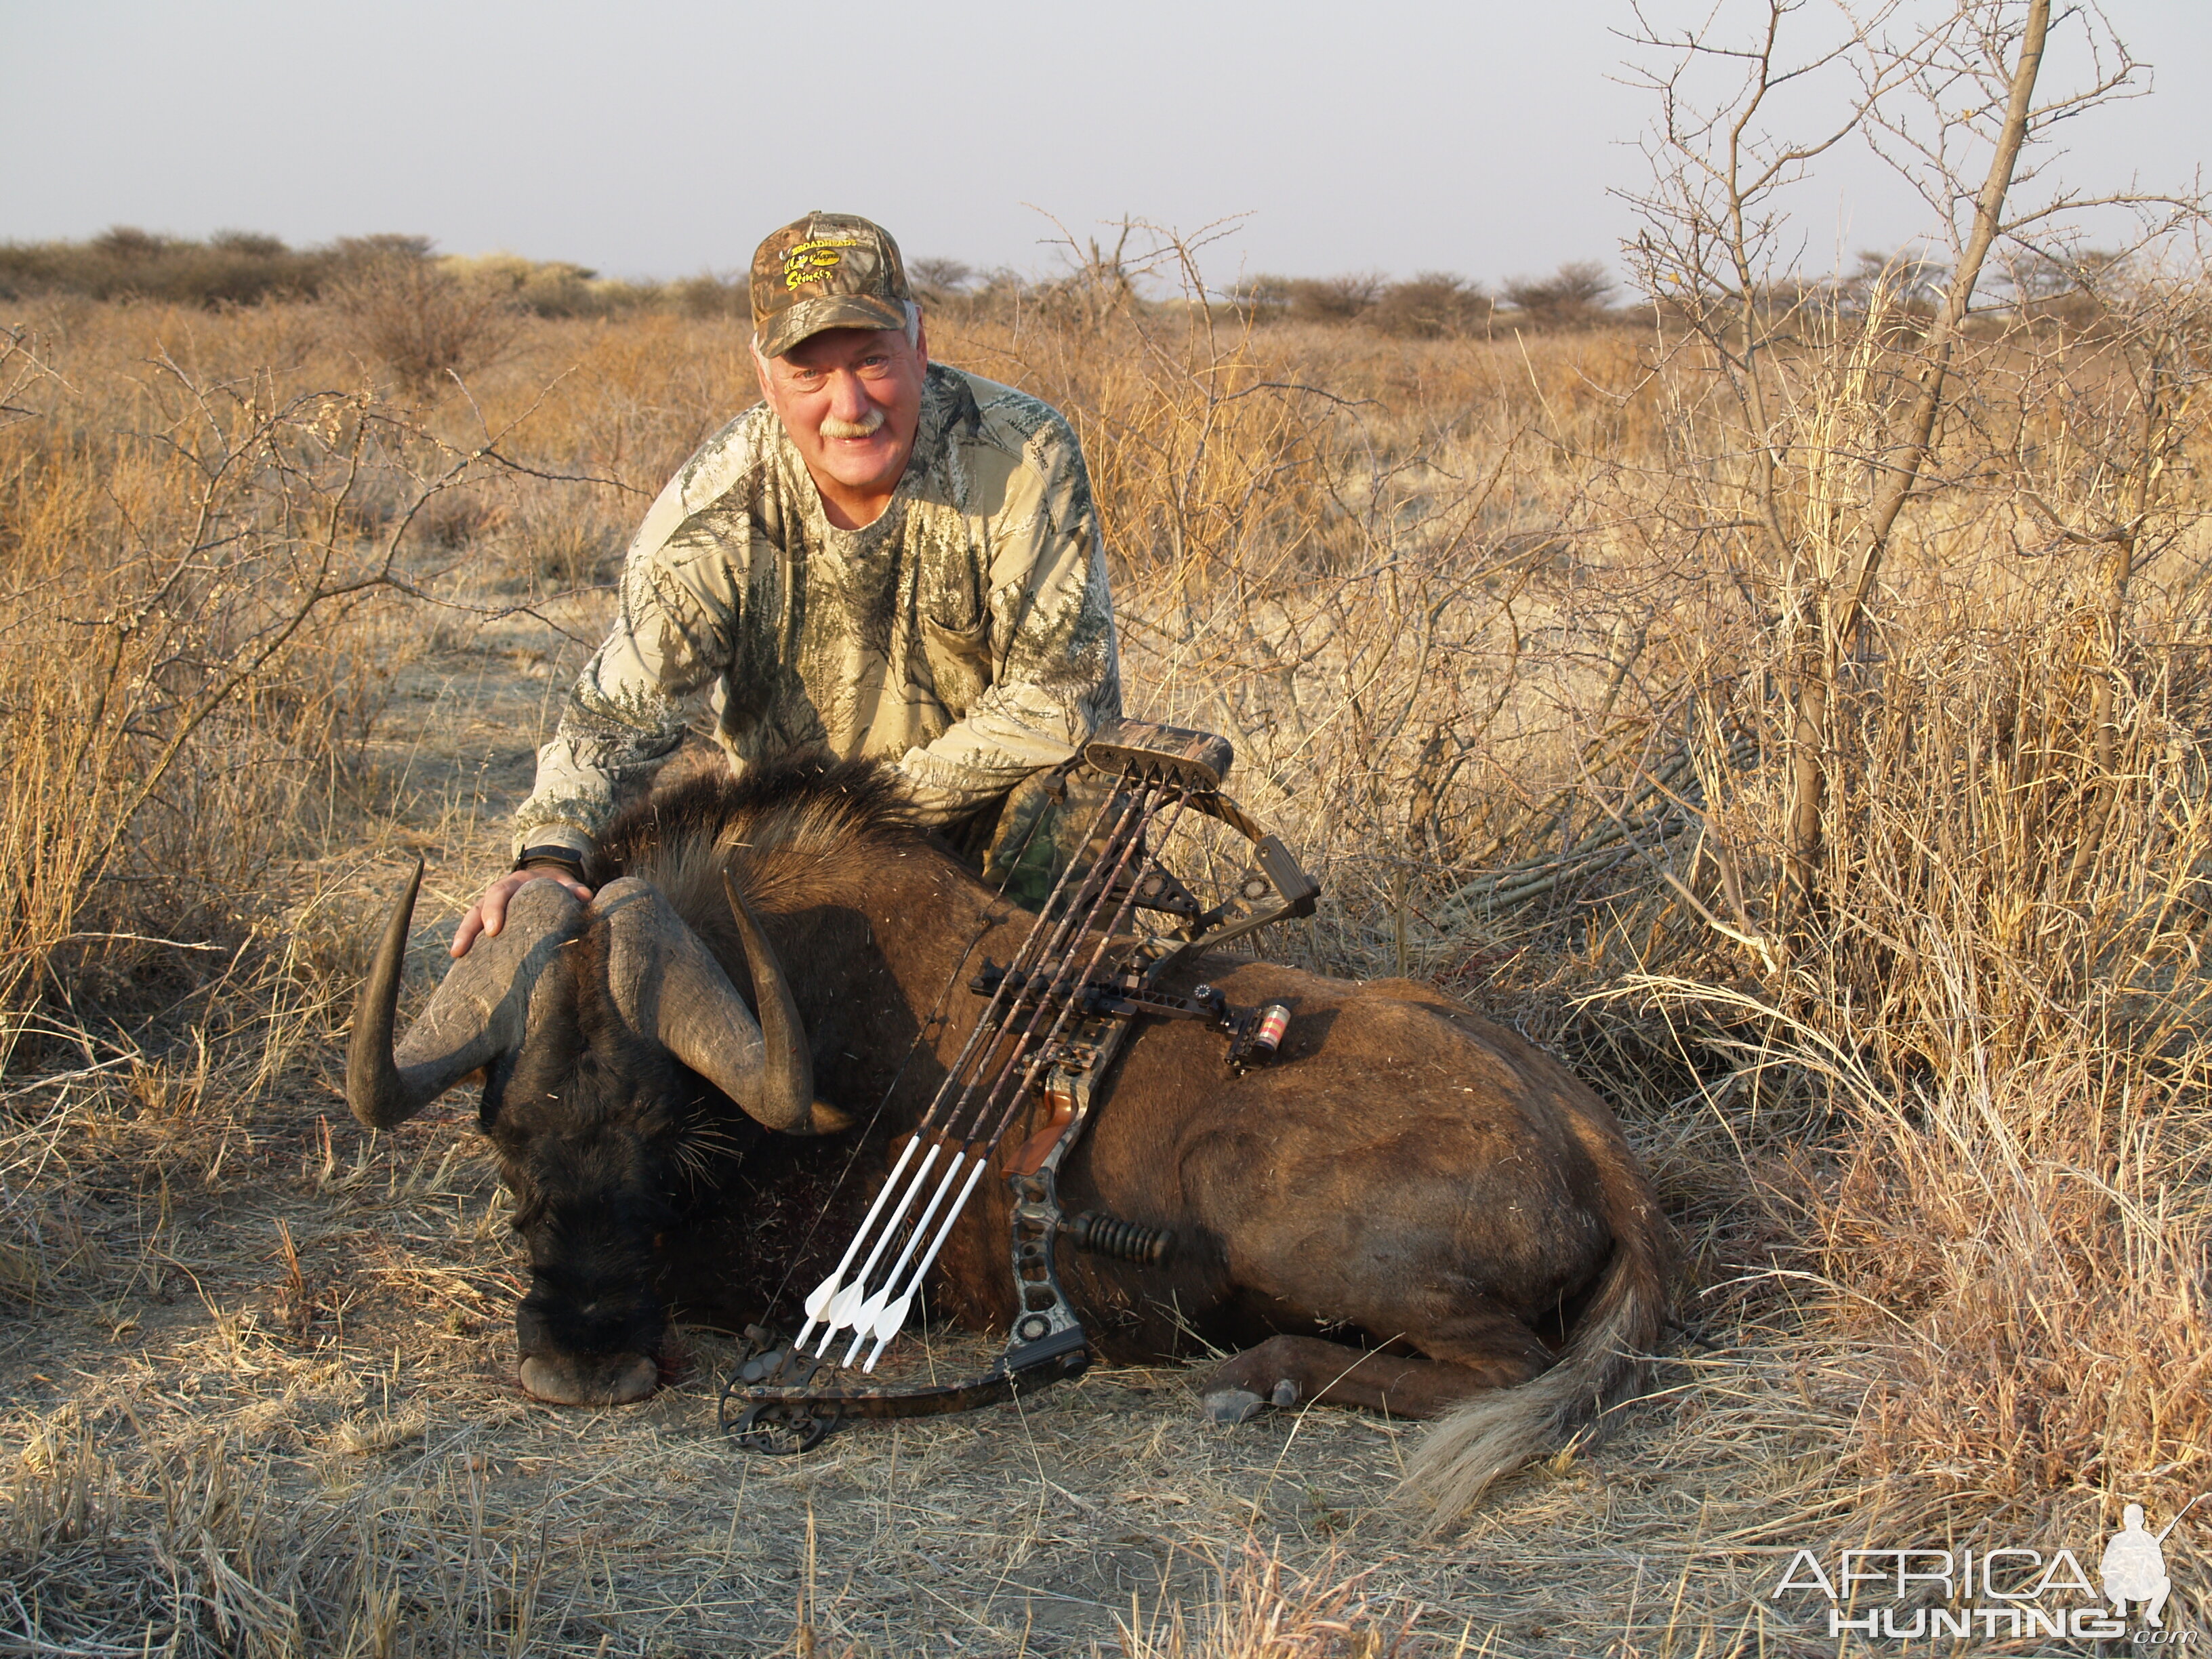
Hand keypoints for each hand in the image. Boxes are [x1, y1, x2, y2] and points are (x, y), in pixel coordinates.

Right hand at [452, 866, 591, 957]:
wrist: (546, 879)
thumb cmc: (555, 885)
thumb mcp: (564, 882)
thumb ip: (573, 888)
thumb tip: (584, 898)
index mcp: (515, 882)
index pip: (500, 892)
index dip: (494, 909)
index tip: (493, 929)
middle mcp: (498, 894)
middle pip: (477, 908)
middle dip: (470, 928)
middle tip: (463, 949)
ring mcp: (490, 908)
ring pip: (471, 919)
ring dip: (463, 937)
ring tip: (456, 956)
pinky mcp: (489, 921)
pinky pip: (476, 931)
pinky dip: (470, 944)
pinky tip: (464, 964)